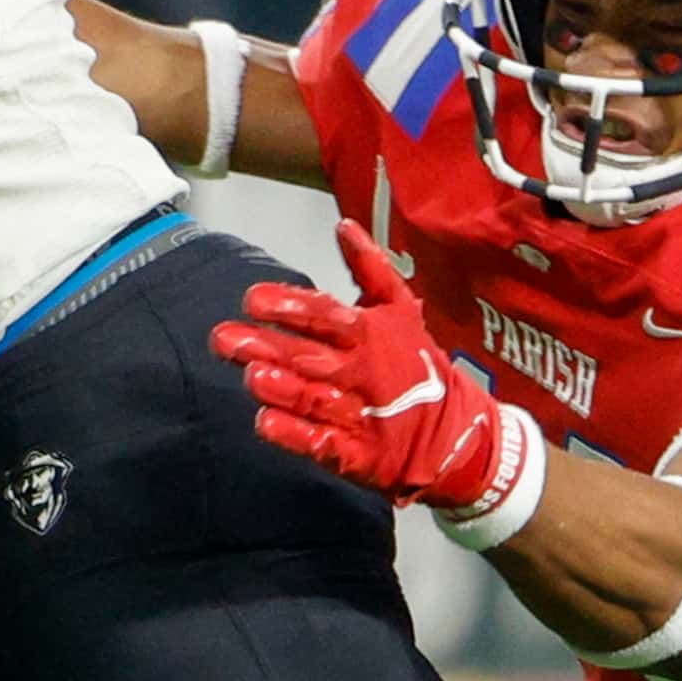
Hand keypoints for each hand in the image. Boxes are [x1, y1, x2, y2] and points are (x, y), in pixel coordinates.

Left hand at [212, 221, 509, 508]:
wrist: (458, 433)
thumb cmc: (417, 364)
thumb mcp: (401, 309)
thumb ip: (369, 267)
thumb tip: (342, 225)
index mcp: (371, 334)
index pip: (326, 316)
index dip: (291, 307)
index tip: (252, 299)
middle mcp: (363, 373)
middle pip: (310, 357)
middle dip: (267, 346)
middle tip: (223, 338)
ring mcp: (361, 416)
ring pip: (313, 399)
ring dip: (282, 388)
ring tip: (251, 375)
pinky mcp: (359, 454)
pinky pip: (323, 444)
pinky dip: (295, 435)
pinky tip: (265, 423)